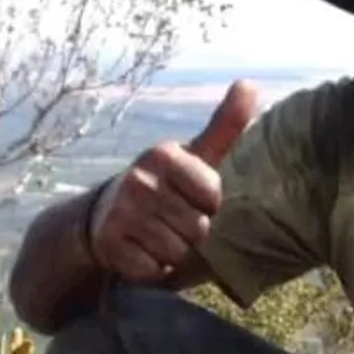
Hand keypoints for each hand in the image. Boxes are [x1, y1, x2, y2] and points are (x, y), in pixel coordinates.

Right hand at [88, 80, 259, 281]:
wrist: (104, 216)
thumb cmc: (165, 185)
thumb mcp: (195, 155)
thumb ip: (225, 125)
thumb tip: (249, 83)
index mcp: (163, 154)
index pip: (212, 197)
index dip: (207, 205)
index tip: (189, 197)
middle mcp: (140, 180)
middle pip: (198, 228)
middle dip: (191, 232)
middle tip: (170, 220)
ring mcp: (122, 213)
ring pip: (178, 252)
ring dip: (173, 252)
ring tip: (156, 235)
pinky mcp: (111, 245)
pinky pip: (155, 270)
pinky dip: (154, 269)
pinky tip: (142, 251)